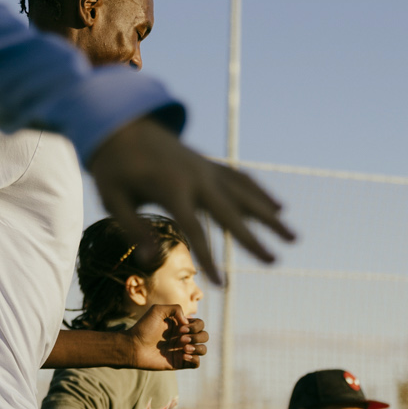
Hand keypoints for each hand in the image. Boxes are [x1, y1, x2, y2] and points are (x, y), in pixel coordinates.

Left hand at [87, 118, 293, 285]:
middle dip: (254, 239)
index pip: (195, 230)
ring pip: (245, 194)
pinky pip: (240, 179)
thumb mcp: (113, 198)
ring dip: (270, 216)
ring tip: (293, 237)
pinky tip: (278, 208)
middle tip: (275, 262)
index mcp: (171, 188)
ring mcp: (206, 168)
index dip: (209, 258)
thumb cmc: (113, 167)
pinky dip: (260, 194)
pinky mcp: (209, 164)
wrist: (122, 123)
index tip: (222, 285)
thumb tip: (149, 261)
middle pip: (231, 213)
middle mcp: (196, 177)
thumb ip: (133, 228)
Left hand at [126, 305, 207, 370]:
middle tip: (181, 339)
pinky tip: (183, 356)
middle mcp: (183, 338)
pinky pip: (196, 363)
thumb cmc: (143, 328)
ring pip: (203, 350)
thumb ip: (175, 308)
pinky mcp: (178, 363)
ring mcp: (181, 351)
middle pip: (205, 336)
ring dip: (198, 348)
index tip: (181, 328)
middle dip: (197, 337)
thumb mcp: (158, 310)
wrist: (133, 346)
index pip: (200, 324)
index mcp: (180, 325)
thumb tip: (187, 323)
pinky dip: (194, 359)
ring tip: (184, 349)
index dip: (195, 326)